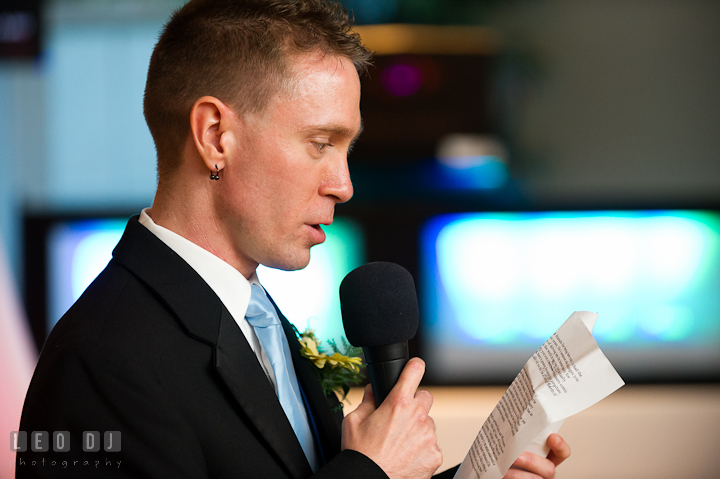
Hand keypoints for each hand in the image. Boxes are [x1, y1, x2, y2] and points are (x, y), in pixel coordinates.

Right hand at [341, 358, 442, 478]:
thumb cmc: (361, 454)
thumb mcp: (353, 421)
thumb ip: (366, 401)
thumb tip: (372, 391)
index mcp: (398, 403)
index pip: (414, 371)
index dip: (414, 367)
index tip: (414, 367)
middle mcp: (417, 417)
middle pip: (425, 397)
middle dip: (415, 403)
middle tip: (401, 417)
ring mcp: (428, 436)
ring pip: (428, 423)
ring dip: (418, 427)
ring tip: (400, 442)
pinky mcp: (434, 454)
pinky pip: (432, 444)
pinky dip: (422, 448)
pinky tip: (407, 455)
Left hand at [502, 434, 570, 478]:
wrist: (499, 465)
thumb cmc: (509, 452)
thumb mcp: (518, 442)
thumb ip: (521, 436)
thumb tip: (511, 421)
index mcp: (547, 456)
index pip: (563, 452)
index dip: (560, 446)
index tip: (552, 437)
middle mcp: (544, 470)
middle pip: (549, 469)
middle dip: (532, 461)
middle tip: (516, 456)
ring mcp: (536, 478)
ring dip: (518, 475)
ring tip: (504, 469)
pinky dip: (511, 478)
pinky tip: (502, 473)